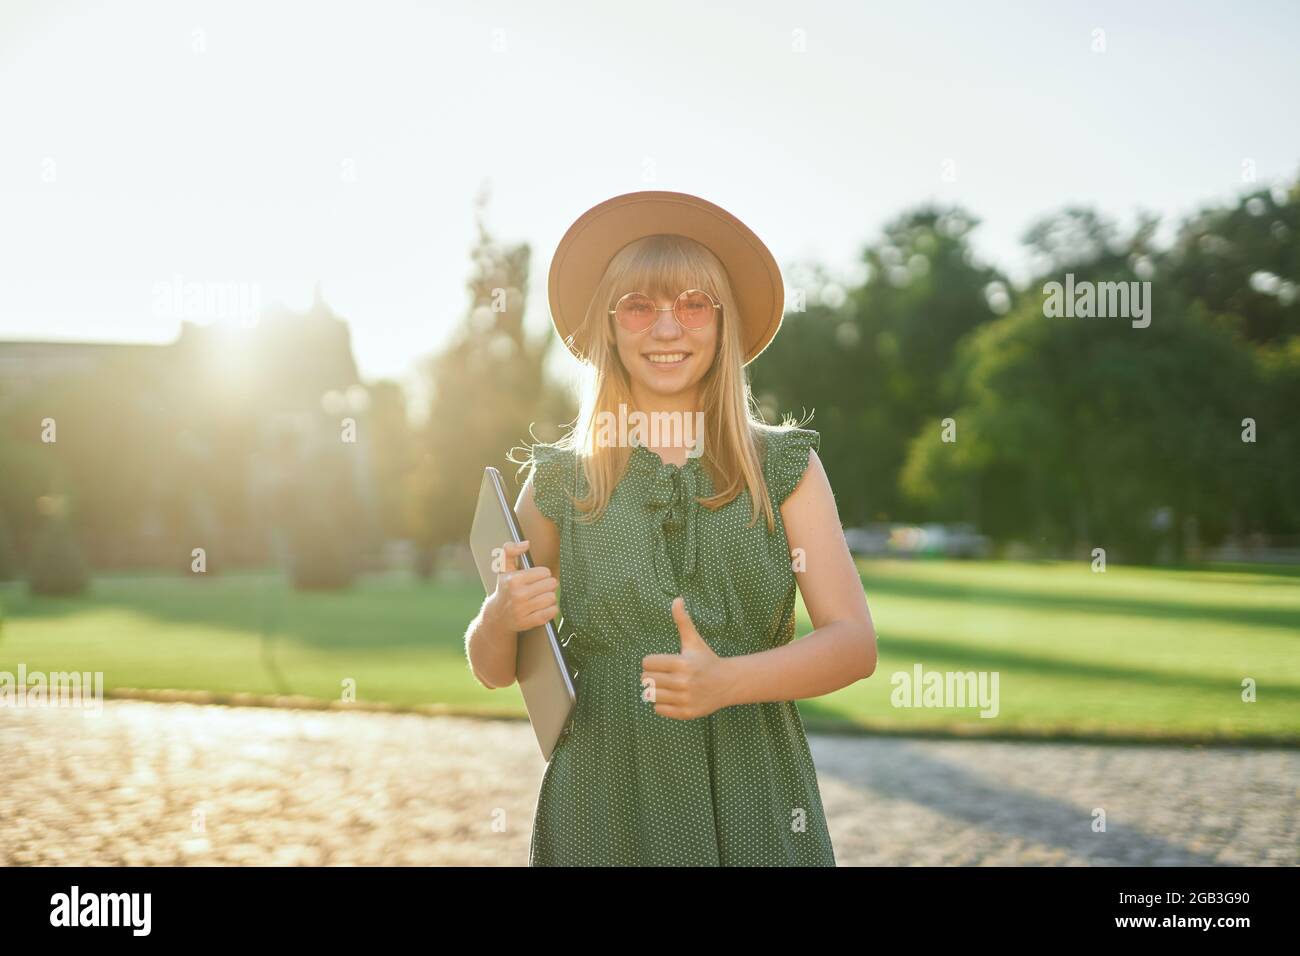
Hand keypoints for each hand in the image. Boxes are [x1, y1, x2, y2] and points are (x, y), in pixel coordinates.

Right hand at [489, 539, 558, 631]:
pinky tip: (543, 607)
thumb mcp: (504, 568)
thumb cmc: (505, 588)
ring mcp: (523, 610)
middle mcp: (518, 595)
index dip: (542, 574)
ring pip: (552, 598)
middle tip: (540, 588)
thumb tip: (526, 543)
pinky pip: (552, 612)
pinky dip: (551, 609)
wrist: (497, 615)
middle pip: (551, 584)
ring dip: (549, 597)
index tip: (535, 578)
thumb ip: (511, 550)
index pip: (545, 572)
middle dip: (548, 585)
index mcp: (514, 580)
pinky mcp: (529, 622)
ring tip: (541, 597)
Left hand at [640, 597, 732, 719]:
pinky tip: (673, 697)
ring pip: (651, 695)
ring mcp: (685, 698)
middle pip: (646, 679)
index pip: (647, 663)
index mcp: (681, 663)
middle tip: (664, 674)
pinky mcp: (686, 712)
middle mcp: (682, 682)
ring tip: (668, 686)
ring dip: (656, 690)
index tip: (662, 662)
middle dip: (652, 675)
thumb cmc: (705, 659)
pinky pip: (659, 709)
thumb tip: (676, 598)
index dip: (652, 661)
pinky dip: (661, 704)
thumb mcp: (694, 640)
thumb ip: (682, 620)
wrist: (727, 683)